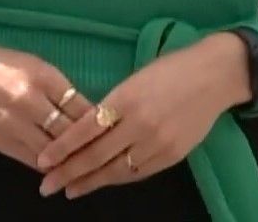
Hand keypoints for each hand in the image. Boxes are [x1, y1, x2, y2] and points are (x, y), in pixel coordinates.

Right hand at [0, 28, 93, 171]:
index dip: (97, 122)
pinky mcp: (2, 141)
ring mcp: (15, 124)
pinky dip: (48, 165)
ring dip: (69, 161)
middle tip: (106, 154)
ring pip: (52, 151)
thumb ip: (57, 89)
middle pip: (69, 131)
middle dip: (88, 144)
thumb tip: (84, 113)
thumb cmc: (2, 64)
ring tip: (86, 167)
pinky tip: (60, 169)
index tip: (110, 131)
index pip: (79, 106)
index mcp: (43, 76)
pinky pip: (32, 160)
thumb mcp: (35, 66)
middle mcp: (30, 100)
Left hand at [37, 32, 249, 199]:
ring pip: (116, 171)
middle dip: (68, 173)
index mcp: (126, 99)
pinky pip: (139, 173)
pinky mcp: (172, 156)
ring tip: (70, 189)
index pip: (86, 130)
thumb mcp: (136, 78)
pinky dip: (118, 179)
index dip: (63, 148)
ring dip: (91, 181)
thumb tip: (88, 128)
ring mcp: (157, 143)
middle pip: (96, 156)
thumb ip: (114, 104)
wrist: (214, 75)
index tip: (43, 161)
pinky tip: (103, 181)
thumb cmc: (171, 68)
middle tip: (47, 186)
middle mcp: (139, 125)